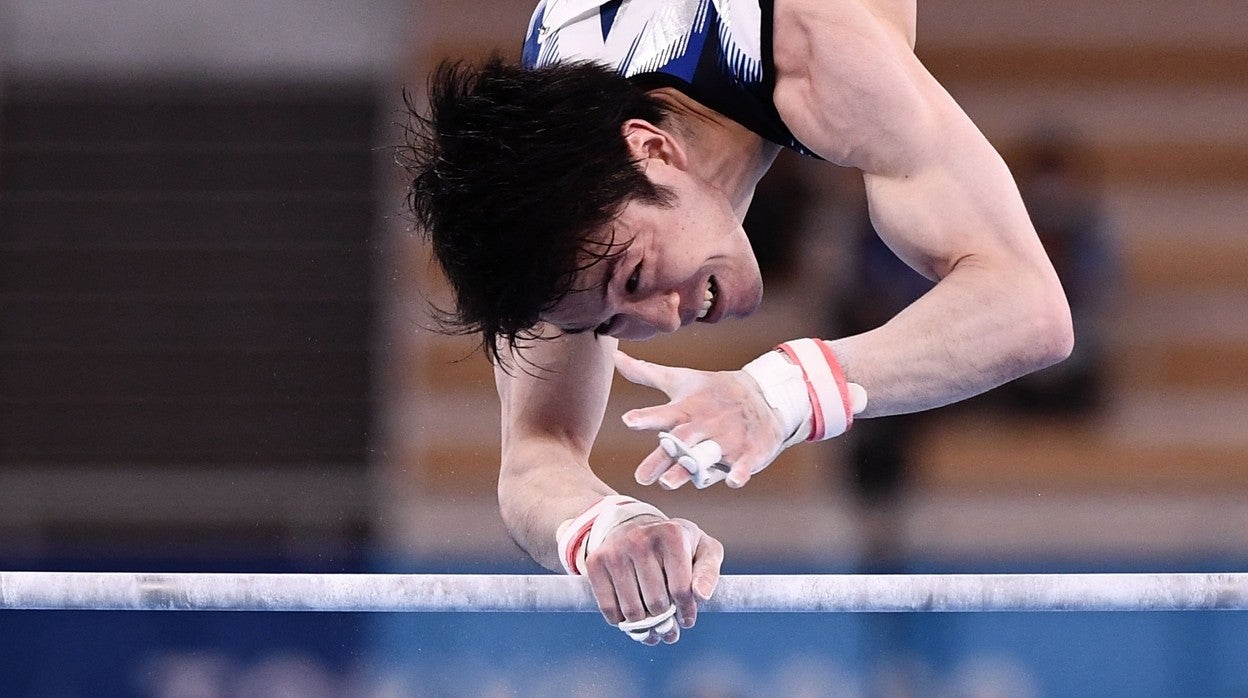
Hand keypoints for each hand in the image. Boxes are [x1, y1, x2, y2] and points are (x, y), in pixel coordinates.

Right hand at [584, 515, 722, 644]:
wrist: (634, 527)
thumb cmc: (676, 545)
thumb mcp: (703, 550)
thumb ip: (708, 572)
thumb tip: (701, 595)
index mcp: (671, 534)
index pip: (681, 590)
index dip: (686, 612)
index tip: (686, 619)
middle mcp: (640, 539)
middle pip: (656, 603)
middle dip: (665, 622)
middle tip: (668, 627)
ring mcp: (615, 550)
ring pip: (632, 611)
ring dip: (644, 628)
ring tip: (652, 629)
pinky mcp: (596, 562)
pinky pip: (609, 609)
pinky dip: (620, 621)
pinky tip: (630, 617)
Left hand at [614, 349, 788, 488]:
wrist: (764, 395)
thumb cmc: (712, 391)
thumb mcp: (680, 380)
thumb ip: (646, 374)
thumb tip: (614, 356)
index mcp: (686, 409)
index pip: (663, 414)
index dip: (646, 417)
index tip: (629, 420)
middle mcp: (704, 425)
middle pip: (681, 442)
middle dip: (662, 457)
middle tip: (642, 476)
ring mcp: (728, 439)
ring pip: (707, 457)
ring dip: (689, 469)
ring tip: (669, 482)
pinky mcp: (749, 452)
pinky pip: (744, 464)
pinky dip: (740, 472)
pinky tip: (734, 480)